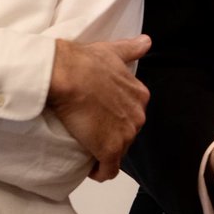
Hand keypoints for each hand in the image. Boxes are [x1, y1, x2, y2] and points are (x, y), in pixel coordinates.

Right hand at [46, 35, 151, 181]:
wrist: (67, 75)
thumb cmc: (85, 62)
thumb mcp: (113, 51)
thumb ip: (131, 49)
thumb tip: (146, 42)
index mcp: (139, 95)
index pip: (132, 114)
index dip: (117, 119)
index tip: (101, 119)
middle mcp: (138, 116)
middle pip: (127, 134)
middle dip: (112, 136)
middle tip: (91, 132)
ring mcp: (125, 134)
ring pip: (119, 152)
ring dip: (104, 153)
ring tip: (87, 147)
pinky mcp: (110, 150)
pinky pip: (109, 170)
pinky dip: (100, 172)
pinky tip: (90, 169)